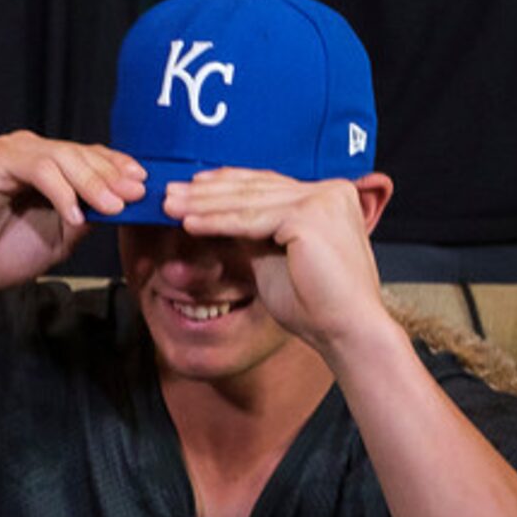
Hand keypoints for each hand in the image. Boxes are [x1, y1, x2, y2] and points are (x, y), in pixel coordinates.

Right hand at [0, 132, 145, 294]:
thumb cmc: (6, 252)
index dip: (119, 168)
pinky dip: (60, 191)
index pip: (91, 157)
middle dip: (112, 175)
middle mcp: (32, 152)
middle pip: (82, 154)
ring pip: (64, 157)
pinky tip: (73, 215)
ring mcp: (14, 152)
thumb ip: (88, 215)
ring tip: (112, 207)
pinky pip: (39, 168)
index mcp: (49, 166)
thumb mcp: (63, 235)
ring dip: (92, 182)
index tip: (145, 187)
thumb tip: (125, 202)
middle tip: (135, 196)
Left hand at [164, 169, 387, 355]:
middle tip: (169, 193)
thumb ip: (255, 234)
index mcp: (329, 197)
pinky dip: (216, 221)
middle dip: (207, 191)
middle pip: (256, 188)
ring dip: (203, 204)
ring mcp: (323, 200)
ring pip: (249, 201)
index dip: (228, 183)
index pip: (268, 184)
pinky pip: (251, 219)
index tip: (193, 185)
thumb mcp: (276, 258)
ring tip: (170, 206)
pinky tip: (189, 223)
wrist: (347, 333)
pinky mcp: (310, 216)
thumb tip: (217, 216)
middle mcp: (330, 192)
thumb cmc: (317, 306)